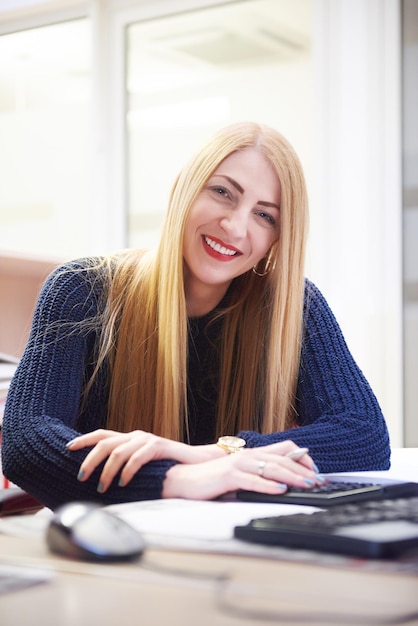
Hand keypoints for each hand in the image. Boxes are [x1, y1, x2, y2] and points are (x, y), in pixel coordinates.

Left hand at [66, 429, 220, 492]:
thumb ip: (125, 468)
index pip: (101, 434)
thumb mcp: (142, 467)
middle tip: (80, 477)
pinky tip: (123, 483)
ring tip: (101, 487)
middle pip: (105, 442)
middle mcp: (136, 436)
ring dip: (107, 471)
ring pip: (118, 451)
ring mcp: (148, 440)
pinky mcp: (159, 446)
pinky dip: (127, 471)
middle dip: (89, 459)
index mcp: (130, 439)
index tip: (68, 448)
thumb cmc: (168, 468)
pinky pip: (138, 458)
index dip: (84, 440)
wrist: (196, 464)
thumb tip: (101, 483)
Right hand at [162, 440, 324, 499]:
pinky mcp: (229, 476)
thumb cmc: (211, 480)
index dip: (303, 458)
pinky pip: (253, 481)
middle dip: (304, 470)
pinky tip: (280, 490)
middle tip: (319, 481)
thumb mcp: (239, 473)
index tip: (316, 472)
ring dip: (292, 477)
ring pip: (271, 468)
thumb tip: (283, 481)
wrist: (184, 479)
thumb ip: (257, 473)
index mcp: (252, 453)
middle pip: (282, 459)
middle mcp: (247, 455)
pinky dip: (268, 486)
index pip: (285, 448)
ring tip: (307, 484)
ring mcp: (238, 464)